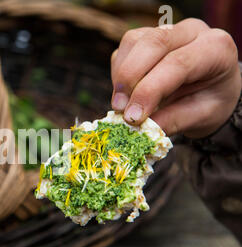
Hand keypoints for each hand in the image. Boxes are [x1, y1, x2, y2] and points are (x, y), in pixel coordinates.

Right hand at [110, 18, 240, 137]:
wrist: (210, 88)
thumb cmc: (208, 101)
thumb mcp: (199, 116)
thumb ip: (171, 121)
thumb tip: (139, 129)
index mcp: (215, 48)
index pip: (177, 63)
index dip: (149, 90)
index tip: (132, 117)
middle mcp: (192, 31)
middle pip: (153, 43)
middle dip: (129, 78)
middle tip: (119, 109)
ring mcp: (167, 30)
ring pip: (133, 41)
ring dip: (121, 75)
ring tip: (121, 104)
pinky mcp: (146, 35)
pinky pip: (124, 48)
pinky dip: (118, 72)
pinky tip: (126, 92)